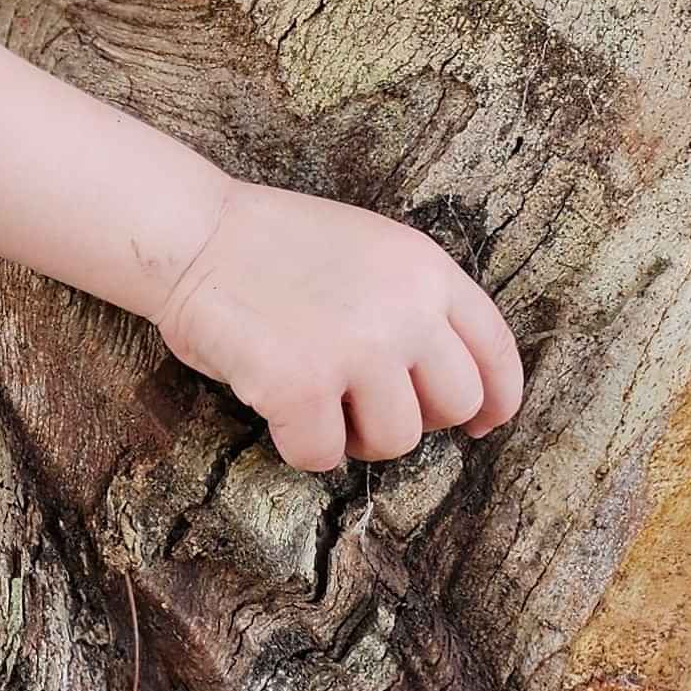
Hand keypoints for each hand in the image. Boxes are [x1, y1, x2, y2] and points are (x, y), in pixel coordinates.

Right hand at [155, 178, 526, 472]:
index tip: (482, 423)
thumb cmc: (273, 245)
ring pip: (396, 441)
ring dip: (355, 437)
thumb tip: (448, 383)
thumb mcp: (373, 249)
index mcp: (427, 270)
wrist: (193, 235)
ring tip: (320, 403)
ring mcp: (356, 349)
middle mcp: (405, 310)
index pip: (495, 351)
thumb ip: (417, 302)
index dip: (496, 399)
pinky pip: (324, 456)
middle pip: (454, 404)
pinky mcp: (301, 386)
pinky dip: (300, 445)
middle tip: (366, 404)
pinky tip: (279, 409)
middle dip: (414, 417)